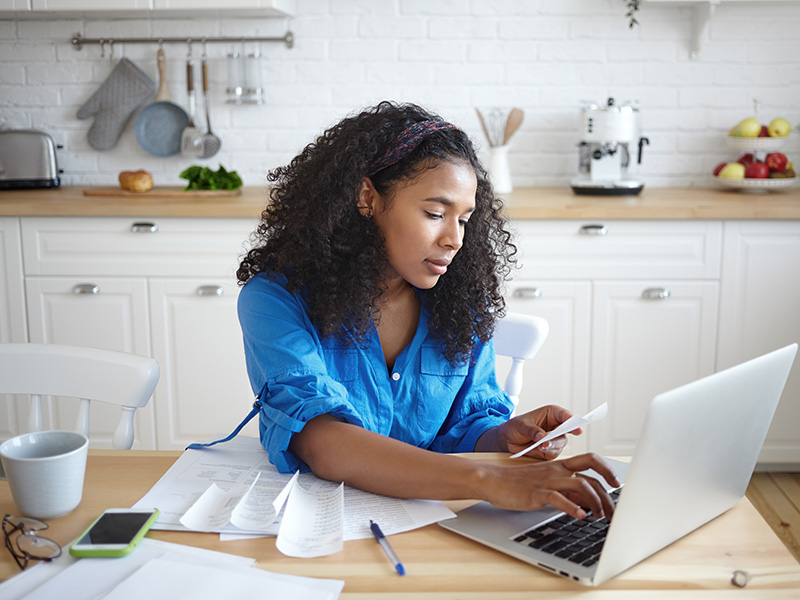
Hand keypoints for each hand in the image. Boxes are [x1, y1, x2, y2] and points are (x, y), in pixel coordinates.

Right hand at [481, 453, 619, 519]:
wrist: (494, 480)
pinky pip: (559, 498)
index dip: (607, 470)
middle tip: (613, 511)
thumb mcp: (546, 482)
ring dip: (595, 502)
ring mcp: (548, 480)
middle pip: (591, 476)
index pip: (591, 460)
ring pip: (581, 485)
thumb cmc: (518, 483)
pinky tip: (580, 516)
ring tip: (598, 516)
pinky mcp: (537, 492)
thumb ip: (566, 488)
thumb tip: (586, 500)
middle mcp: (557, 470)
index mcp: (560, 465)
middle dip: (607, 495)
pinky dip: (572, 507)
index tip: (617, 484)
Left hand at [496, 405, 582, 459]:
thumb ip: (532, 430)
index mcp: (551, 414)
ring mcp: (554, 440)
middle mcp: (556, 426)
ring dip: (553, 444)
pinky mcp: (550, 451)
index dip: (571, 420)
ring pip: (561, 443)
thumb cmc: (516, 427)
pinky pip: (554, 453)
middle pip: (568, 430)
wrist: (508, 440)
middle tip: (559, 436)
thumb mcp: (521, 425)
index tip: (576, 426)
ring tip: (543, 444)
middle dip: (563, 434)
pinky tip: (541, 449)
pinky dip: (548, 451)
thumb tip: (542, 436)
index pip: (565, 415)